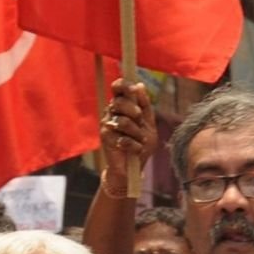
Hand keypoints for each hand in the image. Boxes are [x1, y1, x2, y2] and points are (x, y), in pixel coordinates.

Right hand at [100, 79, 158, 193]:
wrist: (133, 168)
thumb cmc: (140, 144)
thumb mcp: (148, 124)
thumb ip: (145, 105)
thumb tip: (140, 85)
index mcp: (122, 105)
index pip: (118, 88)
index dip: (124, 85)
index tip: (133, 89)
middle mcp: (112, 113)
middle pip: (120, 102)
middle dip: (134, 111)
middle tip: (140, 120)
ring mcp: (107, 125)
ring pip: (123, 122)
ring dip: (137, 133)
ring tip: (140, 141)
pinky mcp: (105, 139)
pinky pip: (123, 139)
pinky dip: (134, 146)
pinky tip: (135, 150)